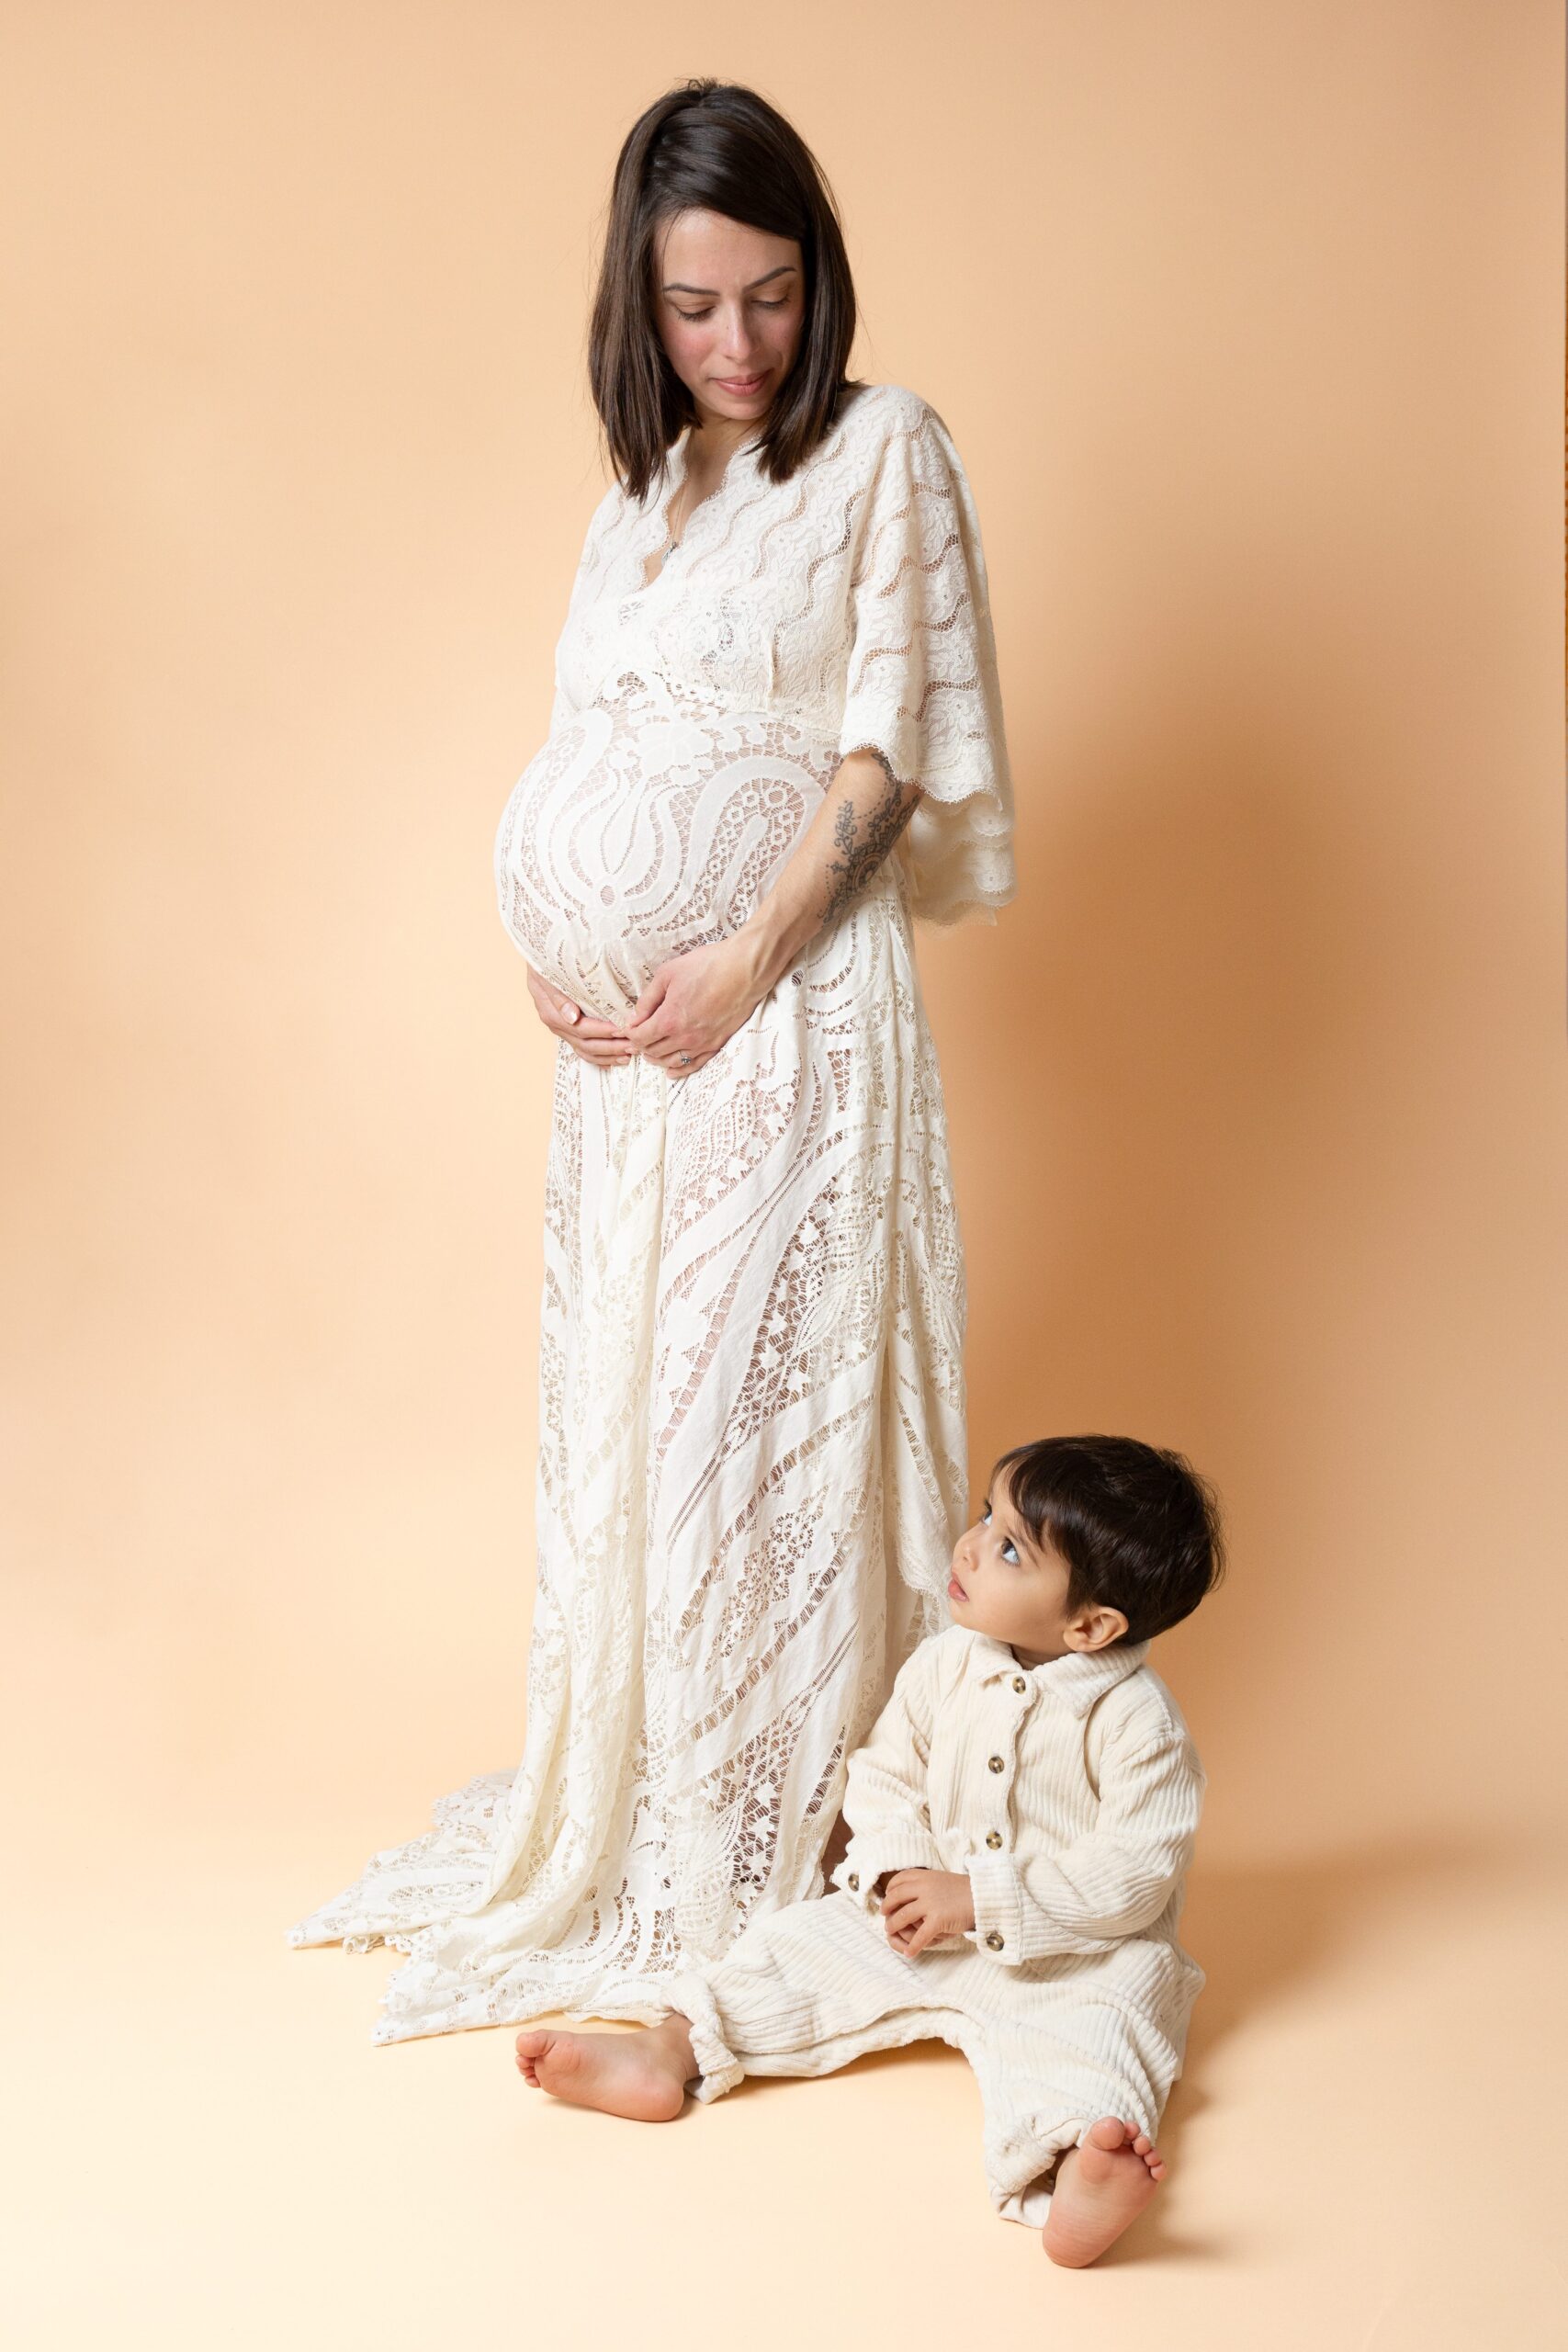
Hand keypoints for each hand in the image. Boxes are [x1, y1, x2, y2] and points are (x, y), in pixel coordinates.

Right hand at [525, 965, 633, 1067]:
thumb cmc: (546, 960)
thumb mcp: (547, 973)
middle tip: (634, 1044)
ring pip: (586, 1050)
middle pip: (585, 1044)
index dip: (603, 1032)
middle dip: (611, 1047)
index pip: (580, 1028)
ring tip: (630, 1054)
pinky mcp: (569, 1029)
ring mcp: (563, 1028)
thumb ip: (559, 996)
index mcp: (551, 1012)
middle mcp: (557, 1024)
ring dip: (609, 1055)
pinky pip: (584, 1049)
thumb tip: (572, 1018)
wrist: (540, 957)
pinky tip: (616, 1059)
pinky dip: (601, 1057)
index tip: (623, 1029)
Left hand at [624, 933, 770, 1078]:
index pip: (640, 1037)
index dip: (630, 1034)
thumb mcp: (668, 974)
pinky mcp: (717, 1044)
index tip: (628, 1029)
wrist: (744, 970)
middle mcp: (684, 1037)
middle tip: (638, 1038)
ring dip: (657, 1059)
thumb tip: (634, 1018)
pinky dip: (679, 1070)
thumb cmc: (707, 966)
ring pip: (671, 1062)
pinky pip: (694, 1065)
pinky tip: (671, 1071)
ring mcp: (702, 1043)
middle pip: (653, 1051)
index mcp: (669, 1019)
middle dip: (642, 1046)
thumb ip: (648, 999)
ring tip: (651, 1052)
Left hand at [879, 1869, 975, 1956]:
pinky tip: (909, 1953)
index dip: (890, 1890)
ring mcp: (930, 1903)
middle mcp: (924, 1887)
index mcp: (925, 1876)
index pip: (898, 1880)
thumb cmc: (964, 1890)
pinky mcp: (938, 1919)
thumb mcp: (941, 1879)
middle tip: (884, 1914)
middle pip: (895, 1897)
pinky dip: (913, 1946)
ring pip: (902, 1916)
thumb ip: (925, 1883)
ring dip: (893, 1925)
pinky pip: (920, 1936)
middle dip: (887, 1907)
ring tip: (890, 1931)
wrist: (984, 1896)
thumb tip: (909, 1891)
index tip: (888, 1896)